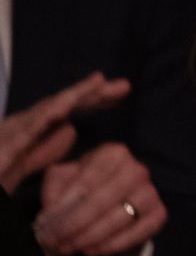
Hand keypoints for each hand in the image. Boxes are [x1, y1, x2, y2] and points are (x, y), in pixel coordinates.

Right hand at [0, 72, 129, 191]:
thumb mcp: (19, 171)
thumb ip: (42, 152)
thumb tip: (71, 129)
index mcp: (26, 136)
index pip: (64, 114)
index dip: (91, 101)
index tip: (120, 93)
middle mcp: (17, 129)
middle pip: (59, 107)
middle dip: (90, 94)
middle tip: (124, 85)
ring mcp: (7, 134)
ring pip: (45, 110)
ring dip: (73, 95)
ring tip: (100, 83)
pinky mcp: (1, 146)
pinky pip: (28, 126)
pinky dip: (49, 112)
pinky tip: (70, 103)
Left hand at [35, 141, 166, 255]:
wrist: (114, 199)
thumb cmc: (84, 185)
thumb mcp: (63, 178)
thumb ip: (54, 189)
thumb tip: (53, 214)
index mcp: (113, 153)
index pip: (85, 183)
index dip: (63, 207)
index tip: (44, 226)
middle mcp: (137, 169)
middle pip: (101, 202)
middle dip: (73, 226)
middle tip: (53, 241)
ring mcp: (151, 192)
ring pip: (119, 219)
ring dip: (89, 238)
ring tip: (68, 248)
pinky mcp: (159, 214)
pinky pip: (137, 234)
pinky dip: (112, 245)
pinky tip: (91, 250)